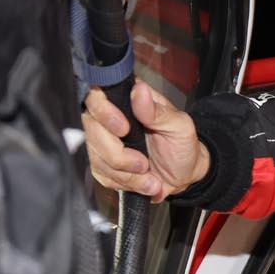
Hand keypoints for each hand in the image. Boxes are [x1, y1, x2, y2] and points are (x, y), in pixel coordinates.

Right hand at [82, 80, 208, 201]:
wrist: (184, 174)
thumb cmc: (182, 145)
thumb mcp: (179, 126)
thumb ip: (157, 111)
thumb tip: (140, 91)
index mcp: (127, 100)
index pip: (96, 96)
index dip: (104, 114)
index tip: (124, 130)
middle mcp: (109, 118)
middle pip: (90, 130)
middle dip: (117, 154)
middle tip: (143, 163)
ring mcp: (103, 141)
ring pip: (94, 157)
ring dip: (124, 174)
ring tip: (149, 176)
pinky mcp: (102, 163)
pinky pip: (100, 174)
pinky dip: (124, 183)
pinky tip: (143, 182)